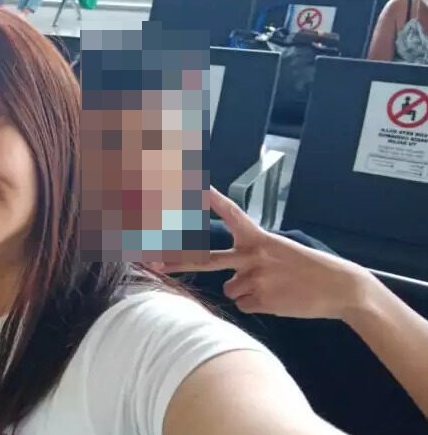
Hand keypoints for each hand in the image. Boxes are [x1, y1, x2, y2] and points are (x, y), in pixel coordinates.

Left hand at [161, 187, 374, 319]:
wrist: (340, 289)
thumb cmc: (310, 270)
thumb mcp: (280, 253)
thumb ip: (251, 259)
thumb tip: (227, 280)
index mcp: (260, 238)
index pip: (231, 214)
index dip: (211, 200)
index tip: (193, 186)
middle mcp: (253, 256)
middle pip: (205, 259)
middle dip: (176, 262)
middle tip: (152, 263)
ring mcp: (255, 278)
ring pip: (229, 289)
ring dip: (246, 291)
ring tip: (274, 287)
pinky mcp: (261, 299)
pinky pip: (244, 305)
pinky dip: (257, 305)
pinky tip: (278, 299)